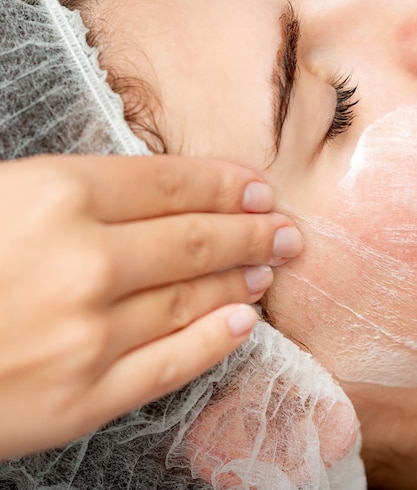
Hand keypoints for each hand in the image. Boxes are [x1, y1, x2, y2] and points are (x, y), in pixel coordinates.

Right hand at [0, 154, 301, 458]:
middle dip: (249, 230)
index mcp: (56, 196)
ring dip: (239, 279)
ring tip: (268, 267)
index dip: (222, 183)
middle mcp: (84, 261)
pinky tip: (243, 322)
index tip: (255, 185)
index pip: (169, 182)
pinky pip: (168, 365)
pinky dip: (213, 341)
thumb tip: (152, 194)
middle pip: (193, 239)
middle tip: (284, 228)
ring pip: (190, 299)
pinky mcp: (83, 396)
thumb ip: (73, 193)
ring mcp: (89, 334)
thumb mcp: (2, 195)